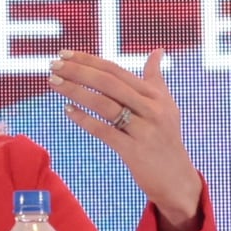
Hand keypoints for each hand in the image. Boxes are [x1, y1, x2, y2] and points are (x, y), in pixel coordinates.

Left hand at [50, 49, 203, 230]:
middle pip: (108, 83)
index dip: (89, 60)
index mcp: (155, 95)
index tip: (65, 53)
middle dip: (78, 71)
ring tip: (53, 82)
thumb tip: (157, 51)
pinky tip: (68, 110)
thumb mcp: (167, 106)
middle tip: (53, 64)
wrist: (177, 180)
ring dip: (75, 91)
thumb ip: (156, 77)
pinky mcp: (134, 151)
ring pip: (104, 104)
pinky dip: (84, 119)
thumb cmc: (167, 139)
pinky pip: (104, 131)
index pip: (116, 71)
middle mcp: (151, 109)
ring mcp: (144, 130)